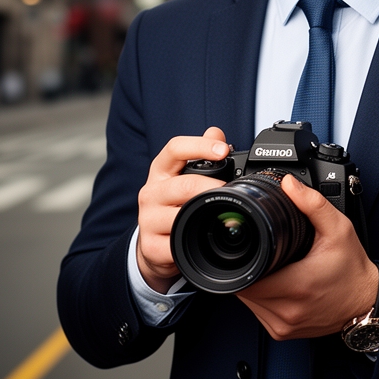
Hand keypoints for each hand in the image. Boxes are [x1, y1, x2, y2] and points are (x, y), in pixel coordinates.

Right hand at [136, 127, 230, 292]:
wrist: (152, 244)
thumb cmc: (172, 204)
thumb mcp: (182, 176)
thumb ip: (200, 154)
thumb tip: (216, 132)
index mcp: (161, 171)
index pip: (175, 149)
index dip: (200, 145)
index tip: (222, 150)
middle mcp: (151, 193)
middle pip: (183, 185)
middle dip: (210, 187)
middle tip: (229, 190)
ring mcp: (148, 220)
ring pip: (179, 216)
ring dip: (204, 215)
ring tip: (224, 215)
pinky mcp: (151, 246)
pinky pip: (175, 245)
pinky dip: (194, 243)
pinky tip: (205, 239)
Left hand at [237, 174, 378, 339]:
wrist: (366, 301)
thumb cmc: (353, 269)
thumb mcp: (338, 229)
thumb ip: (312, 204)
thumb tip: (289, 185)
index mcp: (297, 286)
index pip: (246, 278)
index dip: (244, 260)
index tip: (252, 247)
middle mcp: (287, 311)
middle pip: (243, 288)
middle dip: (248, 267)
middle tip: (264, 252)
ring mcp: (283, 326)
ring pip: (247, 302)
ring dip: (252, 283)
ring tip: (270, 267)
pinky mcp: (282, 333)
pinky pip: (257, 313)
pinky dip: (260, 298)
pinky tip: (274, 283)